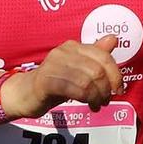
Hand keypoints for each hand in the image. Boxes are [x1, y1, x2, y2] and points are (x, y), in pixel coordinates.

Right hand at [1, 35, 125, 117]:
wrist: (24, 93)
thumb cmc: (54, 81)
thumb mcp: (78, 68)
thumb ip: (96, 55)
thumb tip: (114, 38)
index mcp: (74, 46)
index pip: (103, 57)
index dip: (115, 75)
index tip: (118, 89)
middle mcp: (64, 51)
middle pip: (97, 70)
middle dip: (106, 89)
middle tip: (105, 100)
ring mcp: (53, 65)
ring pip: (86, 81)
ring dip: (96, 96)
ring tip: (97, 104)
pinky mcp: (45, 81)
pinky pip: (72, 89)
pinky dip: (85, 99)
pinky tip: (88, 105)